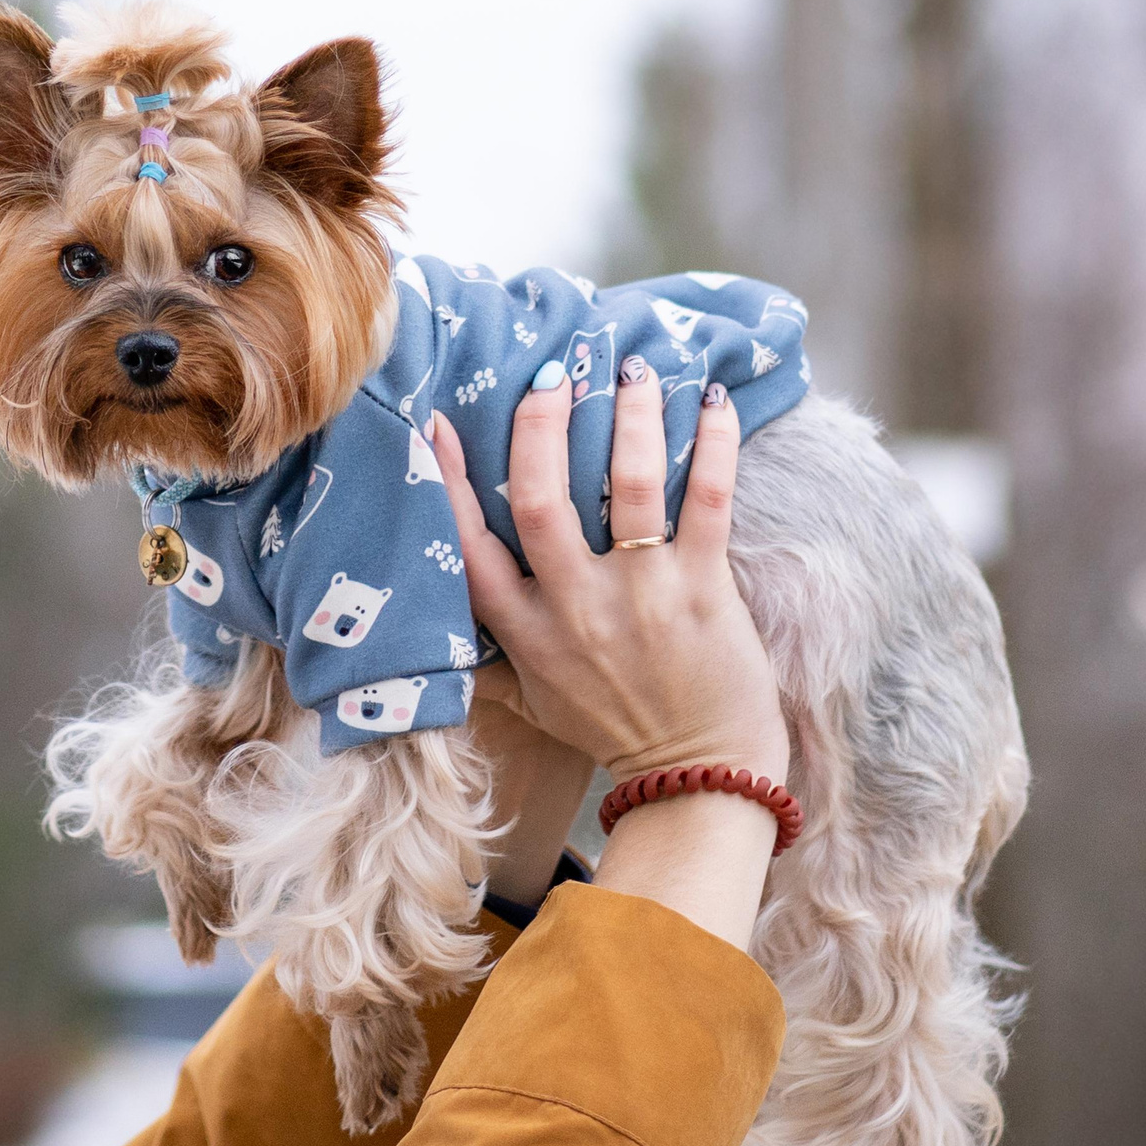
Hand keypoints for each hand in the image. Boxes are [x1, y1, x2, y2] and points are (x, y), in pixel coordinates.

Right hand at [427, 360, 785, 785]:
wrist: (699, 775)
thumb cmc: (612, 729)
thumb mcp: (533, 700)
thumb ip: (487, 657)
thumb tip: (433, 629)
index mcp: (525, 633)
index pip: (470, 546)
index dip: (448, 480)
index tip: (436, 421)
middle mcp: (576, 609)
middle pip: (540, 498)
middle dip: (540, 426)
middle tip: (550, 375)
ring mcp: (642, 597)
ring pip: (627, 484)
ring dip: (630, 416)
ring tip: (631, 369)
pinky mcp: (704, 590)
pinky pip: (706, 500)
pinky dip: (711, 445)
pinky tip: (709, 402)